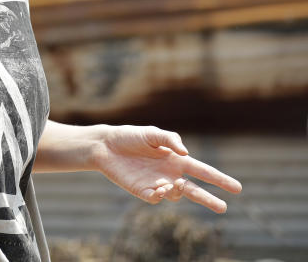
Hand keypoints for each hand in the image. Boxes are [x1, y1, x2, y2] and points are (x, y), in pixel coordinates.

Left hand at [92, 125, 241, 212]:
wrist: (105, 146)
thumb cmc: (129, 137)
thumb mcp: (152, 133)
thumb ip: (170, 140)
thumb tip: (186, 152)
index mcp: (176, 160)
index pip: (202, 171)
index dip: (219, 179)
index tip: (237, 188)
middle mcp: (170, 174)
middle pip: (194, 190)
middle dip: (209, 199)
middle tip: (223, 208)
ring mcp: (157, 184)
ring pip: (176, 195)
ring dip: (177, 191)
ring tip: (172, 184)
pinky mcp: (143, 191)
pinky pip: (156, 198)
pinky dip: (160, 196)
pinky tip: (158, 189)